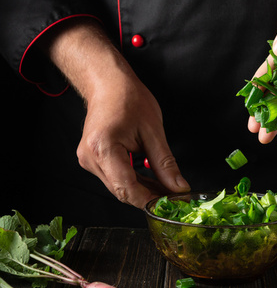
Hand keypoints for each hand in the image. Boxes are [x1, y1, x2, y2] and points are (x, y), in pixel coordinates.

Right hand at [39, 19, 189, 207]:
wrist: (107, 83)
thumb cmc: (128, 98)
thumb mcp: (153, 131)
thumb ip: (165, 163)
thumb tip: (178, 188)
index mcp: (103, 148)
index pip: (127, 188)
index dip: (150, 200)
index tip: (172, 204)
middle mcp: (90, 158)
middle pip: (122, 191)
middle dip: (149, 196)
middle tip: (174, 196)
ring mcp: (88, 160)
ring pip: (118, 188)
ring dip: (142, 190)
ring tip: (166, 187)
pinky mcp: (92, 160)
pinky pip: (115, 178)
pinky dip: (133, 181)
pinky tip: (151, 180)